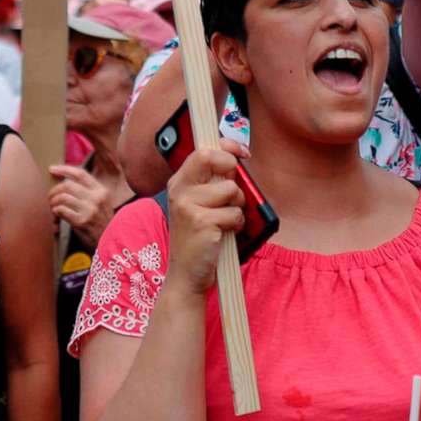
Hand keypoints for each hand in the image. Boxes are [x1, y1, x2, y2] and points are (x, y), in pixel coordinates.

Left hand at [46, 164, 118, 249]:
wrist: (110, 244)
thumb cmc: (102, 225)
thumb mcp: (102, 204)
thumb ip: (88, 193)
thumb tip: (64, 183)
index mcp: (102, 191)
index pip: (80, 174)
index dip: (64, 169)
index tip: (51, 169)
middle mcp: (96, 198)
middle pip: (68, 185)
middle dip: (54, 190)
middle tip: (50, 197)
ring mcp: (89, 210)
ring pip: (62, 197)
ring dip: (53, 202)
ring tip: (53, 207)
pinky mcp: (81, 222)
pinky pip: (61, 210)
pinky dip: (55, 212)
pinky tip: (56, 216)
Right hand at [159, 141, 246, 294]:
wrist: (186, 274)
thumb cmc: (199, 237)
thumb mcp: (198, 204)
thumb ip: (212, 181)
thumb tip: (235, 160)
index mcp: (179, 182)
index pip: (203, 150)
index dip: (227, 147)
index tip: (241, 152)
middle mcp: (179, 190)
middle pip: (213, 159)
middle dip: (232, 173)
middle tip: (231, 193)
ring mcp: (188, 207)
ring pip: (231, 190)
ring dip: (236, 207)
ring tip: (223, 222)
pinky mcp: (201, 223)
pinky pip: (235, 214)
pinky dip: (236, 225)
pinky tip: (223, 234)